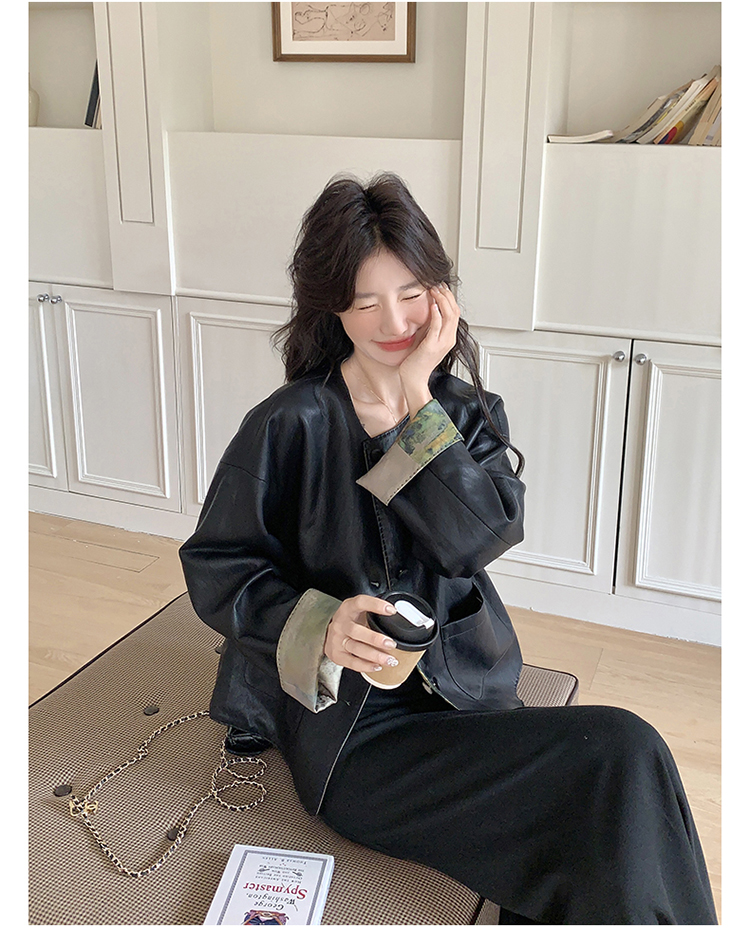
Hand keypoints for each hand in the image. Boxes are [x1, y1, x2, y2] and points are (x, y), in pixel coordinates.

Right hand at [324, 595, 399, 672]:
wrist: (330, 632)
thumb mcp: (359, 610)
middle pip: (356, 631)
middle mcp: (341, 623)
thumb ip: (374, 612)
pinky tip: (377, 666)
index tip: (392, 610)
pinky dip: (365, 666)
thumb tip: (400, 616)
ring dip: (374, 655)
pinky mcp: (336, 654)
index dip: (376, 605)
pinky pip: (352, 662)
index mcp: (348, 608)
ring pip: (356, 648)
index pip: (360, 603)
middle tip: (391, 644)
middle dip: (375, 639)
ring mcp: (337, 640)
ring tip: (390, 660)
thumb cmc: (351, 620)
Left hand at [398, 283, 460, 409]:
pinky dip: (436, 314)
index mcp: (448, 337)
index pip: (455, 312)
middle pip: (454, 311)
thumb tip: (428, 310)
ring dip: (442, 301)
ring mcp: (442, 343)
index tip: (440, 287)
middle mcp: (448, 339)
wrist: (413, 379)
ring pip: (449, 316)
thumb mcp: (425, 339)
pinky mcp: (432, 346)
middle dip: (446, 295)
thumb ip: (429, 326)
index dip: (449, 298)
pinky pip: (437, 326)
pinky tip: (432, 305)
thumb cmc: (416, 361)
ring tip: (434, 290)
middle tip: (437, 285)